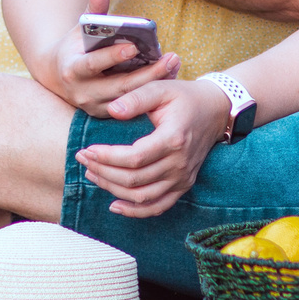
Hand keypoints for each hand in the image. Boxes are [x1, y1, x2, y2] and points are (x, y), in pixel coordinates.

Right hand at [45, 0, 179, 111]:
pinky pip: (134, 106)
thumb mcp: (81, 27)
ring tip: (174, 65)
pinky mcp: (108, 114)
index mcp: (72, 70)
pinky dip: (151, 93)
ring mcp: (95, 107)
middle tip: (170, 58)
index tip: (134, 47)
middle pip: (119, 86)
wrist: (59, 75)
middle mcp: (82, 93)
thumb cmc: (76, 46)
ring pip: (130, 98)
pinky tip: (169, 77)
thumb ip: (93, 8)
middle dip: (146, 74)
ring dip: (153, 84)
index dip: (112, 57)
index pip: (92, 64)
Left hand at [73, 77, 230, 217]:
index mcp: (173, 139)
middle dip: (103, 172)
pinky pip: (159, 206)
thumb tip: (112, 110)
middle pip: (134, 179)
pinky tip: (115, 205)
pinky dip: (136, 211)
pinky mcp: (183, 185)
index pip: (134, 158)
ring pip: (142, 196)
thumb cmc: (184, 97)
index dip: (107, 157)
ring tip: (92, 174)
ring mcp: (183, 178)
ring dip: (113, 189)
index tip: (87, 150)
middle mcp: (179, 163)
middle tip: (83, 159)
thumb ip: (136, 98)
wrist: (215, 111)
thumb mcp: (160, 88)